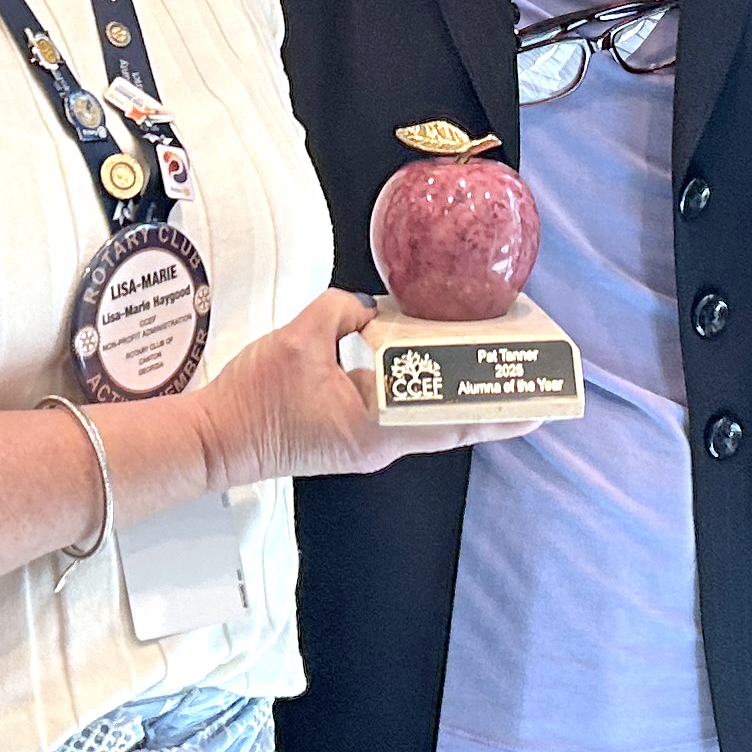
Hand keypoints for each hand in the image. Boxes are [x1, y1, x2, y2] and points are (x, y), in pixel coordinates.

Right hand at [191, 290, 535, 487]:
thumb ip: (342, 311)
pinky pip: (399, 412)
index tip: (539, 405)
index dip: (499, 413)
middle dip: (487, 398)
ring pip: (426, 418)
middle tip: (523, 371)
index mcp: (376, 427)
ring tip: (487, 362)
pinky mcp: (350, 436)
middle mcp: (380, 443)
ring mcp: (366, 443)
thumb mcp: (299, 339)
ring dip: (455, 392)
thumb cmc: (253, 400)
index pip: (453, 422)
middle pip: (449, 422)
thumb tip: (367, 308)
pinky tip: (429, 360)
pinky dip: (421, 389)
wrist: (212, 440)